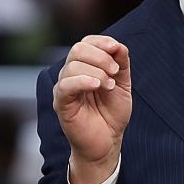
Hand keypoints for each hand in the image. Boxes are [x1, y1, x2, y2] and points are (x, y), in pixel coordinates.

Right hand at [53, 35, 131, 183]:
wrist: (108, 141)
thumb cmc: (112, 113)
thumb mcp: (123, 84)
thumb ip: (121, 63)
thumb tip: (118, 45)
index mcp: (85, 66)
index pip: (86, 42)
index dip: (101, 41)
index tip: (116, 48)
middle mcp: (71, 74)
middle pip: (77, 49)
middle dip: (100, 56)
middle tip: (115, 71)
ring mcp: (64, 88)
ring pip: (73, 65)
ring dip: (97, 71)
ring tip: (109, 86)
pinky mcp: (61, 103)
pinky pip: (66, 85)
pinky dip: (83, 80)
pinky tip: (97, 85)